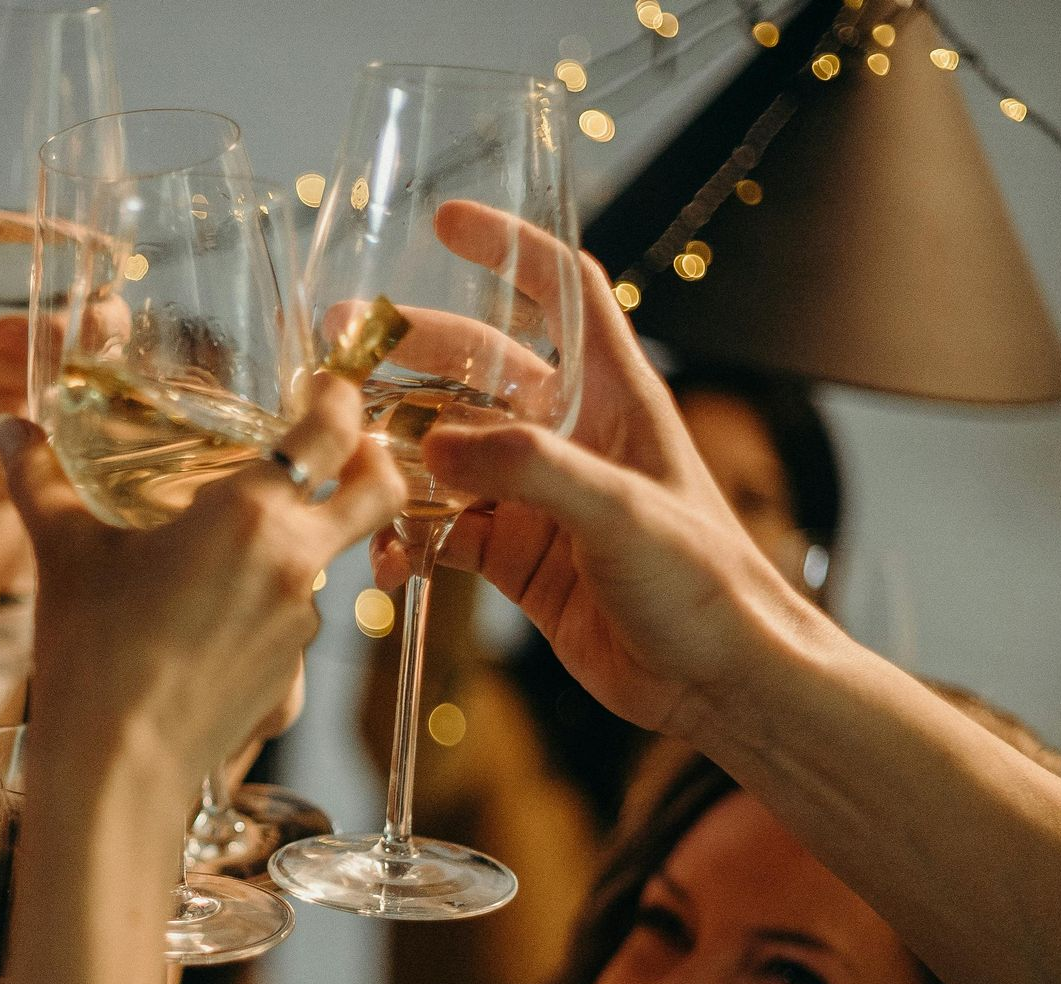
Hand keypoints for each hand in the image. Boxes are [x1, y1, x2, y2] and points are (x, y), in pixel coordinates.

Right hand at [0, 371, 403, 784]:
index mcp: (253, 513)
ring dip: (296, 545)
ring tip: (221, 554)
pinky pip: (294, 623)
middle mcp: (297, 562)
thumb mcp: (64, 552)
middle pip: (378, 492)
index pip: (334, 429)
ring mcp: (305, 625)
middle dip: (370, 461)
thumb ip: (40, 478)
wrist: (117, 768)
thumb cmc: (93, 651)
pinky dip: (265, 610)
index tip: (327, 383)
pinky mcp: (295, 678)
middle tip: (337, 447)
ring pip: (328, 561)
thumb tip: (10, 428)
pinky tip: (205, 624)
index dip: (340, 396)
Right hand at [372, 201, 824, 737]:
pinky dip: (408, 537)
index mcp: (614, 396)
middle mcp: (572, 435)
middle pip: (476, 366)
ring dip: (395, 451)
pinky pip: (443, 530)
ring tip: (343, 455)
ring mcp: (539, 496)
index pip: (564, 291)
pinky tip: (385, 555)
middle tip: (339, 344)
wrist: (721, 683)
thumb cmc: (707, 584)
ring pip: (447, 451)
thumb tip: (434, 450)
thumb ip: (530, 472)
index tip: (446, 224)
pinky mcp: (517, 555)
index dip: (510, 249)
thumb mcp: (623, 513)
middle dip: (408, 351)